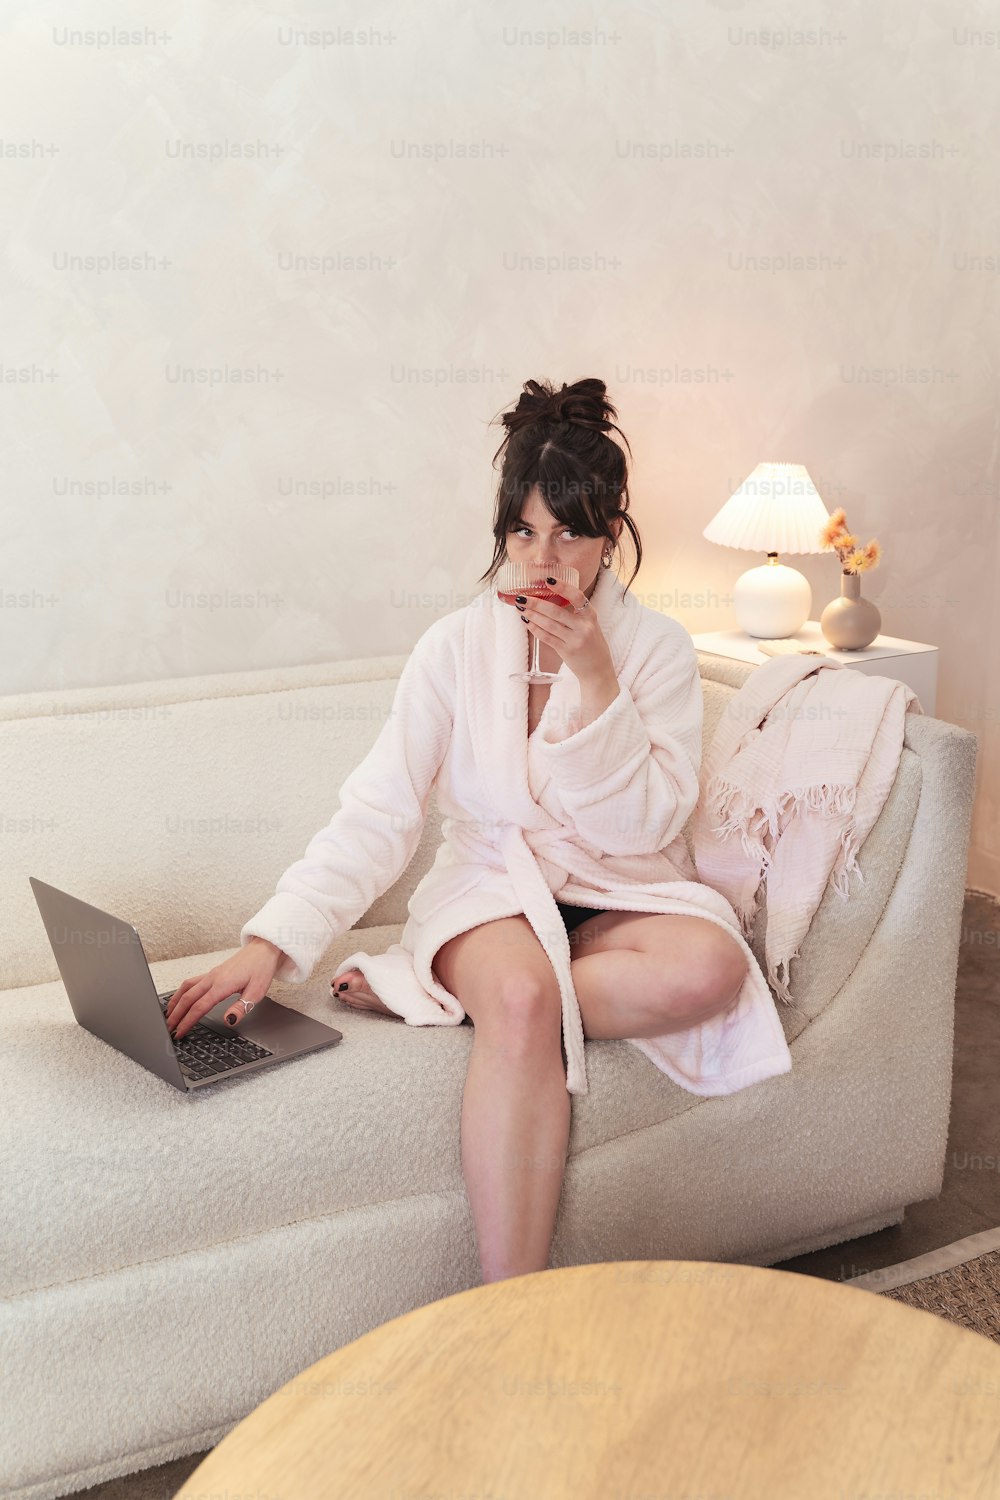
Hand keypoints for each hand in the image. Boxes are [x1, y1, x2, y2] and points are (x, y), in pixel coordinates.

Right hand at [164, 937, 282, 1041]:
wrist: (263, 949)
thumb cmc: (261, 968)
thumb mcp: (257, 992)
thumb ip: (241, 1008)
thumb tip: (228, 1020)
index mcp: (222, 985)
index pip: (199, 1007)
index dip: (187, 1022)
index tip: (180, 1033)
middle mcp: (212, 978)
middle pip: (187, 998)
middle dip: (175, 1015)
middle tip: (168, 1029)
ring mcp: (211, 974)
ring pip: (186, 988)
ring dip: (175, 1003)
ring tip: (168, 1016)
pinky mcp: (212, 972)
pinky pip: (191, 982)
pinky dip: (181, 992)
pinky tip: (179, 998)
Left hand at [517, 576, 614, 682]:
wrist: (598, 670)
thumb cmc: (592, 644)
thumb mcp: (591, 624)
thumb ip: (577, 612)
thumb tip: (553, 596)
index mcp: (591, 616)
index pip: (577, 597)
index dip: (563, 587)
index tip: (548, 580)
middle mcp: (584, 627)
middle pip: (556, 612)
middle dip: (536, 603)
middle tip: (521, 597)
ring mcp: (575, 640)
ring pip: (549, 624)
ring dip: (532, 615)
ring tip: (520, 608)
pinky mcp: (566, 651)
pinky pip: (547, 638)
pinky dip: (535, 629)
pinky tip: (527, 622)